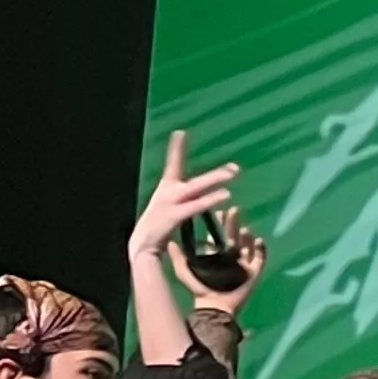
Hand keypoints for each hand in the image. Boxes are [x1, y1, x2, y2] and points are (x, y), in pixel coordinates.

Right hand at [127, 131, 240, 261]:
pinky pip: (195, 205)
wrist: (142, 246)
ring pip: (196, 188)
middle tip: (236, 167)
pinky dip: (210, 199)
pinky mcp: (172, 216)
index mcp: (166, 189)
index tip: (180, 132)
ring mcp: (169, 203)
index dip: (176, 149)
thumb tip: (199, 194)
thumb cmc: (158, 228)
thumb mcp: (170, 208)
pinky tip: (226, 195)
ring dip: (215, 180)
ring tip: (233, 173)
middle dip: (215, 173)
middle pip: (194, 178)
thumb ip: (185, 200)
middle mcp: (167, 192)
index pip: (173, 164)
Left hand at [166, 205, 269, 305]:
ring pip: (248, 245)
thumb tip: (169, 240)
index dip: (219, 224)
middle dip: (233, 223)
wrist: (214, 306)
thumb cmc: (199, 288)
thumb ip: (177, 256)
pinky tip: (257, 240)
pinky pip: (261, 258)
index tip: (217, 212)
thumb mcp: (184, 270)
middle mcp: (231, 256)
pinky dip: (261, 249)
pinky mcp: (254, 272)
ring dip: (246, 236)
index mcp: (217, 254)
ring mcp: (244, 264)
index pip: (220, 235)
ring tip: (244, 228)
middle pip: (235, 236)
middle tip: (233, 210)